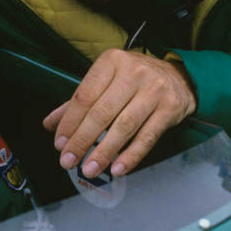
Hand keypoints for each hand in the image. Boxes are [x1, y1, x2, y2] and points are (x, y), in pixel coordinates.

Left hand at [43, 49, 195, 177]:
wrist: (179, 77)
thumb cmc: (135, 79)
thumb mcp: (107, 80)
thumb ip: (79, 101)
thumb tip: (50, 124)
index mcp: (112, 61)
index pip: (85, 95)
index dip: (70, 122)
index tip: (59, 143)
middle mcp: (133, 72)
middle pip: (102, 112)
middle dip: (82, 140)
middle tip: (68, 160)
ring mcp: (153, 90)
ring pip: (124, 126)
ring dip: (104, 152)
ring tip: (89, 169)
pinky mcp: (170, 108)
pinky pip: (147, 137)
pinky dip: (131, 156)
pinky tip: (117, 168)